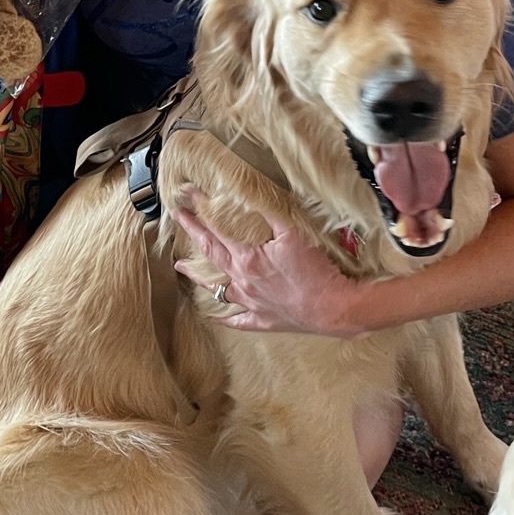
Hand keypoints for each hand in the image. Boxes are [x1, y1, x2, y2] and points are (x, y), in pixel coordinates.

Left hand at [173, 206, 364, 336]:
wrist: (334, 308)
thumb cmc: (316, 271)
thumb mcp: (294, 232)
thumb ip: (270, 212)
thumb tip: (250, 194)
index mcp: (247, 259)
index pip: (217, 229)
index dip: (201, 210)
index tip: (188, 195)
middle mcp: (243, 281)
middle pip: (211, 253)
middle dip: (193, 233)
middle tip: (178, 217)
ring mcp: (251, 302)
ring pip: (217, 289)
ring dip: (198, 276)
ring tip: (181, 267)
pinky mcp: (263, 320)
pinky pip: (238, 320)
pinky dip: (224, 317)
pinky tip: (214, 315)